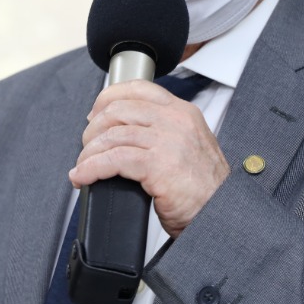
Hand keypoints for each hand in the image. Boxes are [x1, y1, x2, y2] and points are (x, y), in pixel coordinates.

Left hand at [68, 79, 229, 238]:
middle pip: (119, 109)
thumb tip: (124, 132)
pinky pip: (113, 160)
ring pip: (112, 134)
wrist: (220, 215)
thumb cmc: (204, 189)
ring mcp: (167, 142)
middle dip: (94, 128)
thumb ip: (164, 132)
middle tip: (87, 146)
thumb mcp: (189, 146)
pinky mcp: (158, 166)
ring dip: (89, 152)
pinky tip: (83, 176)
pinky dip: (92, 168)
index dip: (108, 97)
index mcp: (183, 113)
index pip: (139, 88)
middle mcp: (176, 121)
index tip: (95, 113)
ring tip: (83, 166)